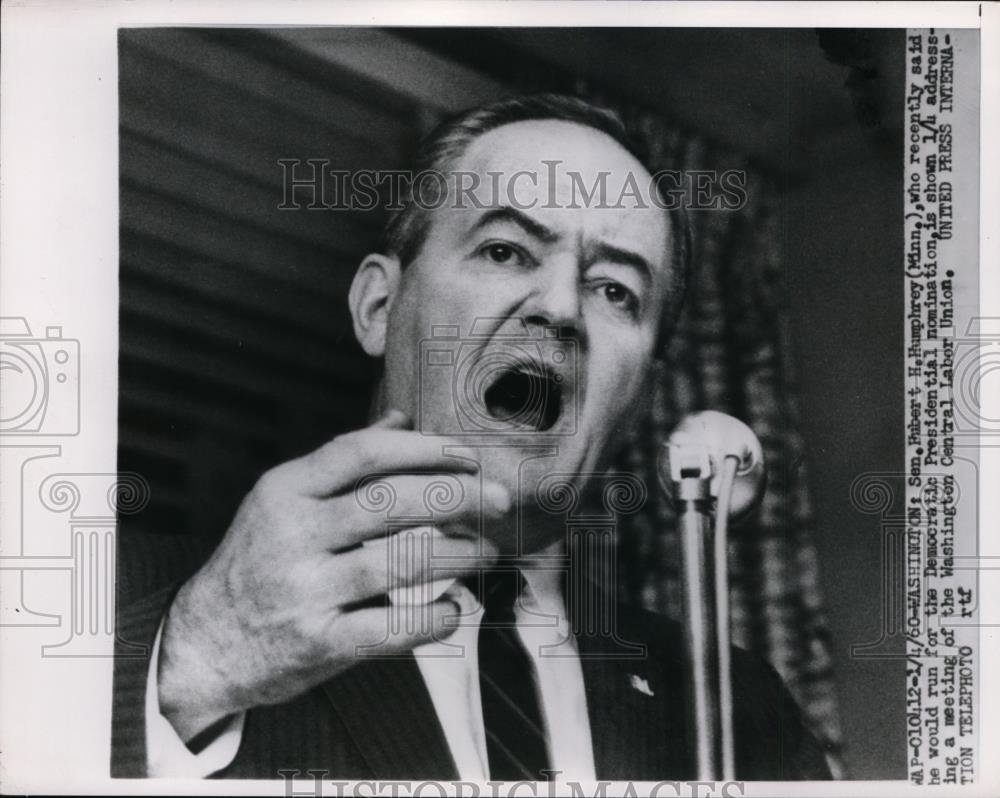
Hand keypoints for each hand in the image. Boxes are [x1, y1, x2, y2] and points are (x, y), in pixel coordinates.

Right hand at [156, 410, 507, 741]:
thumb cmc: (257, 561)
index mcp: (286, 490)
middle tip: (499, 501)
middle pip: (389, 502)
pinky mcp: (318, 643)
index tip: (468, 454)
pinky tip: (452, 609)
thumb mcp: (284, 500)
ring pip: (399, 562)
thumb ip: (343, 460)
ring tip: (487, 551)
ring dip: (458, 555)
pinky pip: (391, 627)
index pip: (362, 453)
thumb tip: (402, 418)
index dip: (423, 448)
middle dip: (457, 496)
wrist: (204, 643)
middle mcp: (292, 535)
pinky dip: (432, 618)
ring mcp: (304, 590)